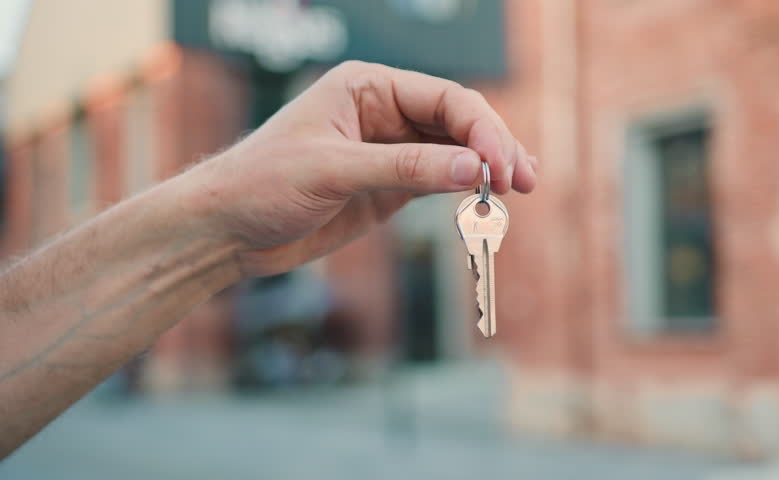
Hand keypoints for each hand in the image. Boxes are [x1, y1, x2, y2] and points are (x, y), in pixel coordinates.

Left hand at [194, 61, 537, 276]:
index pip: (443, 98)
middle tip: (523, 181)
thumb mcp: (333, 170)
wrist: (227, 230)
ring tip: (522, 188)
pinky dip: (467, 189)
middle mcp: (383, 111)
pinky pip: (439, 180)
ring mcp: (390, 149)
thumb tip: (471, 169)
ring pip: (454, 151)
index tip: (500, 166)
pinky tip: (491, 198)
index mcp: (367, 86)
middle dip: (493, 148)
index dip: (480, 130)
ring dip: (488, 168)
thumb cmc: (262, 183)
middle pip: (457, 121)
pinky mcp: (389, 185)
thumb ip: (404, 168)